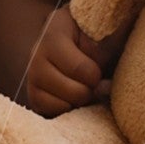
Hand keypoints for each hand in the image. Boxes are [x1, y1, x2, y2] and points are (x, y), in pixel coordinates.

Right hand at [23, 3, 117, 117]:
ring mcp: (32, 75)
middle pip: (73, 91)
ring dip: (81, 101)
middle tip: (96, 82)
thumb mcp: (106, 30)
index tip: (101, 71)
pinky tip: (75, 97)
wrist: (82, 39)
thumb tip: (112, 48)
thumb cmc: (98, 34)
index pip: (78, 67)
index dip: (94, 74)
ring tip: (86, 88)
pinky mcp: (34, 95)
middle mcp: (37, 53)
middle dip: (90, 90)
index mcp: (55, 32)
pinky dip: (68, 109)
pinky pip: (52, 113)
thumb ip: (112, 37)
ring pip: (63, 105)